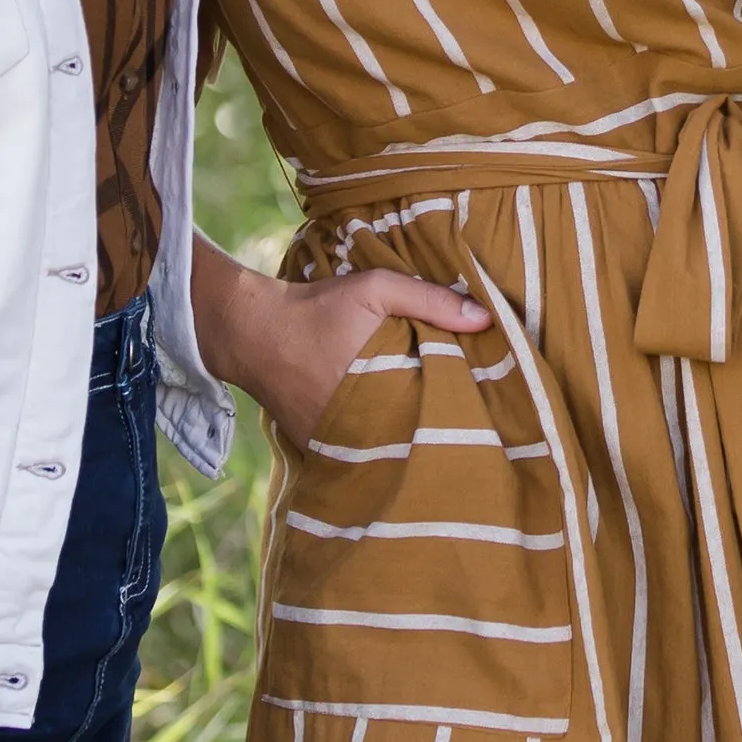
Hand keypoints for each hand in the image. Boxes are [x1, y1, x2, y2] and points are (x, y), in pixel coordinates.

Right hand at [189, 233, 488, 438]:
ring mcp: (337, 444)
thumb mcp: (376, 288)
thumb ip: (430, 300)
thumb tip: (487, 319)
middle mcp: (360, 428)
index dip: (462, 410)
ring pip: (386, 449)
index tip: (487, 406)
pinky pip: (357, 452)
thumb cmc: (319, 309)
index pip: (436, 414)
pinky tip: (394, 433)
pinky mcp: (318, 449)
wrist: (253, 333)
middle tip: (472, 423)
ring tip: (441, 432)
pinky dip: (375, 445)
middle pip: (414, 437)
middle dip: (440, 432)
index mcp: (382, 393)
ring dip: (407, 440)